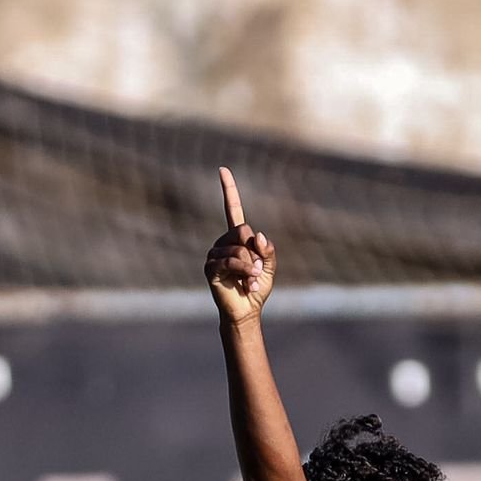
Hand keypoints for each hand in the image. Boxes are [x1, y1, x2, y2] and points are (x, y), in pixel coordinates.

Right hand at [204, 167, 274, 323]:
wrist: (246, 310)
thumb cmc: (256, 288)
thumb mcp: (269, 268)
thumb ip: (267, 250)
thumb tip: (257, 234)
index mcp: (236, 239)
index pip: (232, 210)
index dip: (228, 190)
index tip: (222, 169)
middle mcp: (223, 242)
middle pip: (244, 231)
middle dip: (256, 253)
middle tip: (256, 271)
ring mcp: (215, 254)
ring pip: (239, 249)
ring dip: (251, 267)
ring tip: (251, 281)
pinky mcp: (211, 267)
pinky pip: (231, 261)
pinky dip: (244, 271)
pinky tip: (247, 284)